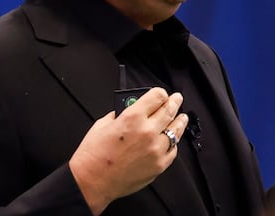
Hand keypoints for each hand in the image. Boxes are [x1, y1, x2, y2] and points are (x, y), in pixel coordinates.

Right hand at [69, 87, 188, 214]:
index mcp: (132, 117)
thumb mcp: (103, 123)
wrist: (92, 181)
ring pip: (176, 130)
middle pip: (169, 110)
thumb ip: (120, 113)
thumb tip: (130, 109)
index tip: (161, 94)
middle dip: (174, 102)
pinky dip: (173, 143)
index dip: (160, 93)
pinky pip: (173, 150)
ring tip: (182, 118)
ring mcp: (155, 149)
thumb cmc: (93, 155)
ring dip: (180, 121)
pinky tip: (172, 140)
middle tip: (177, 99)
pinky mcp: (158, 165)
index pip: (157, 96)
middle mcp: (147, 131)